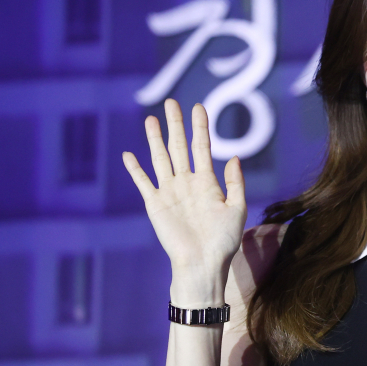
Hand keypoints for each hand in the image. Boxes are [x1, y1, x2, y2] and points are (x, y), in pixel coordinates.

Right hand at [122, 99, 246, 302]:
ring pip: (160, 159)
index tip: (199, 106)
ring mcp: (169, 192)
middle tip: (172, 102)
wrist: (203, 262)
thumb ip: (235, 183)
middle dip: (176, 124)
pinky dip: (136, 169)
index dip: (200, 127)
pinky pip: (143, 183)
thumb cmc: (224, 240)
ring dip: (155, 139)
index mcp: (207, 181)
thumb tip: (234, 157)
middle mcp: (186, 182)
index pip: (201, 147)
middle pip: (178, 146)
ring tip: (151, 119)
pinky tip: (129, 155)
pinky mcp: (155, 205)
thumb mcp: (237, 208)